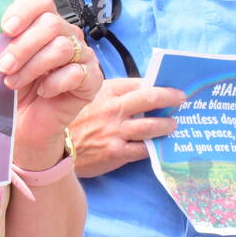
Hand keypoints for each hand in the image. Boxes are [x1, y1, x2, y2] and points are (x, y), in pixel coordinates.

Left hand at [0, 0, 102, 167]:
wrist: (24, 125)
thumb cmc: (12, 91)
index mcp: (43, 24)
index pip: (41, 1)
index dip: (24, 11)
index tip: (6, 28)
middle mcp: (66, 35)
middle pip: (51, 24)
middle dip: (23, 46)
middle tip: (4, 66)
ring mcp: (82, 56)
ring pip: (62, 47)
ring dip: (33, 67)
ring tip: (14, 83)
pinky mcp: (92, 80)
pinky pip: (76, 73)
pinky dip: (54, 83)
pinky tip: (42, 92)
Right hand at [67, 78, 185, 177]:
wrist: (53, 148)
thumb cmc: (72, 121)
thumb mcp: (85, 97)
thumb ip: (110, 92)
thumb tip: (138, 88)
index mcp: (106, 91)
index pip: (139, 83)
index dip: (157, 84)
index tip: (169, 86)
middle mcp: (113, 109)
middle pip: (150, 99)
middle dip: (170, 97)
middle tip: (182, 98)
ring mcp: (115, 131)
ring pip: (151, 126)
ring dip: (167, 125)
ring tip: (173, 125)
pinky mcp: (116, 152)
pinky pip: (143, 149)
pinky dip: (154, 147)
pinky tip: (159, 146)